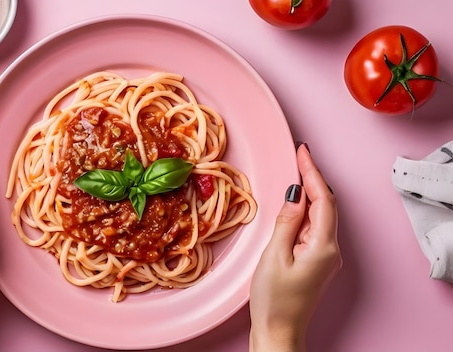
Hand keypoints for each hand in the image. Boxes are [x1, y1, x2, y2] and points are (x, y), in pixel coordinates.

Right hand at [249, 143, 341, 351]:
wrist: (278, 332)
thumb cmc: (274, 300)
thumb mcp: (275, 256)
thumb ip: (287, 222)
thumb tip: (296, 194)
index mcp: (323, 247)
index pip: (323, 200)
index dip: (313, 173)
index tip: (303, 151)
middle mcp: (330, 250)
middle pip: (325, 205)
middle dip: (313, 178)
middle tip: (299, 155)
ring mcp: (324, 256)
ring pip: (319, 215)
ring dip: (309, 193)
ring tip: (296, 171)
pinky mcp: (315, 261)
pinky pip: (313, 228)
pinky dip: (305, 210)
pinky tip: (295, 203)